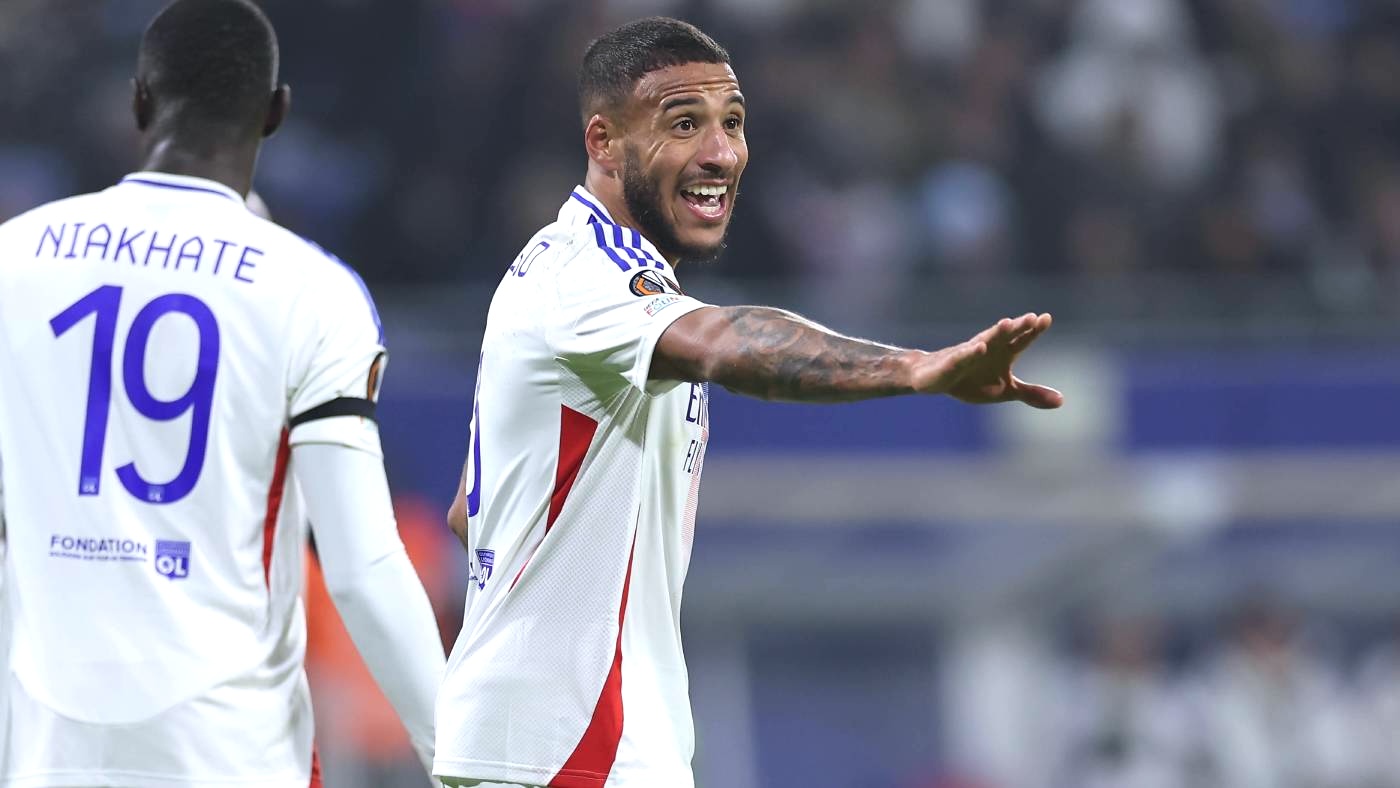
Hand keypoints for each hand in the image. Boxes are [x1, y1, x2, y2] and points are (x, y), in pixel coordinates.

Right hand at [910, 313, 1063, 408]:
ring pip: (984, 340)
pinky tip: (979, 347)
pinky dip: (970, 352)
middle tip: (1032, 317)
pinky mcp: (951, 363)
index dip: (1033, 330)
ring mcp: (969, 354)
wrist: (934, 378)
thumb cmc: (972, 380)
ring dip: (996, 332)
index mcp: (1003, 353)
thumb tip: (1062, 401)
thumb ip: (1032, 394)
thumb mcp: (1006, 390)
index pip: (1022, 339)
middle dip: (1018, 327)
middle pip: (1005, 335)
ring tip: (1007, 323)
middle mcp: (988, 348)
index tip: (1046, 318)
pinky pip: (962, 357)